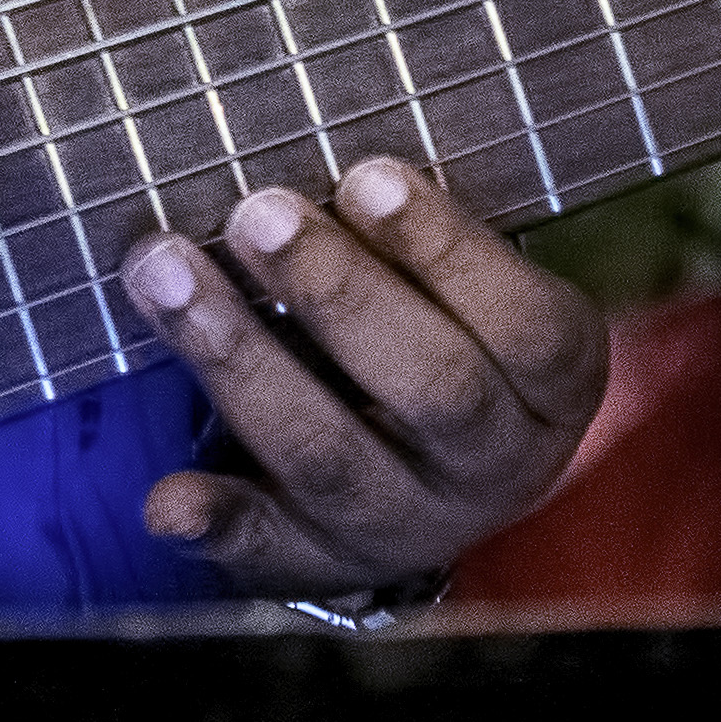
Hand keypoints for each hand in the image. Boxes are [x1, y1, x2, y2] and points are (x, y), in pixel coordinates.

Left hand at [122, 154, 605, 594]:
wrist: (441, 475)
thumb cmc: (452, 326)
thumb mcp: (483, 284)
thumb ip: (431, 234)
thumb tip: (347, 160)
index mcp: (553, 384)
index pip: (523, 325)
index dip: (445, 250)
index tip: (366, 174)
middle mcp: (494, 465)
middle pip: (429, 388)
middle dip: (335, 294)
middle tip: (257, 213)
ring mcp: (411, 522)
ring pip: (332, 455)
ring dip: (243, 362)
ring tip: (167, 275)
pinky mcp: (328, 560)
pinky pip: (271, 551)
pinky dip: (218, 522)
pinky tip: (169, 497)